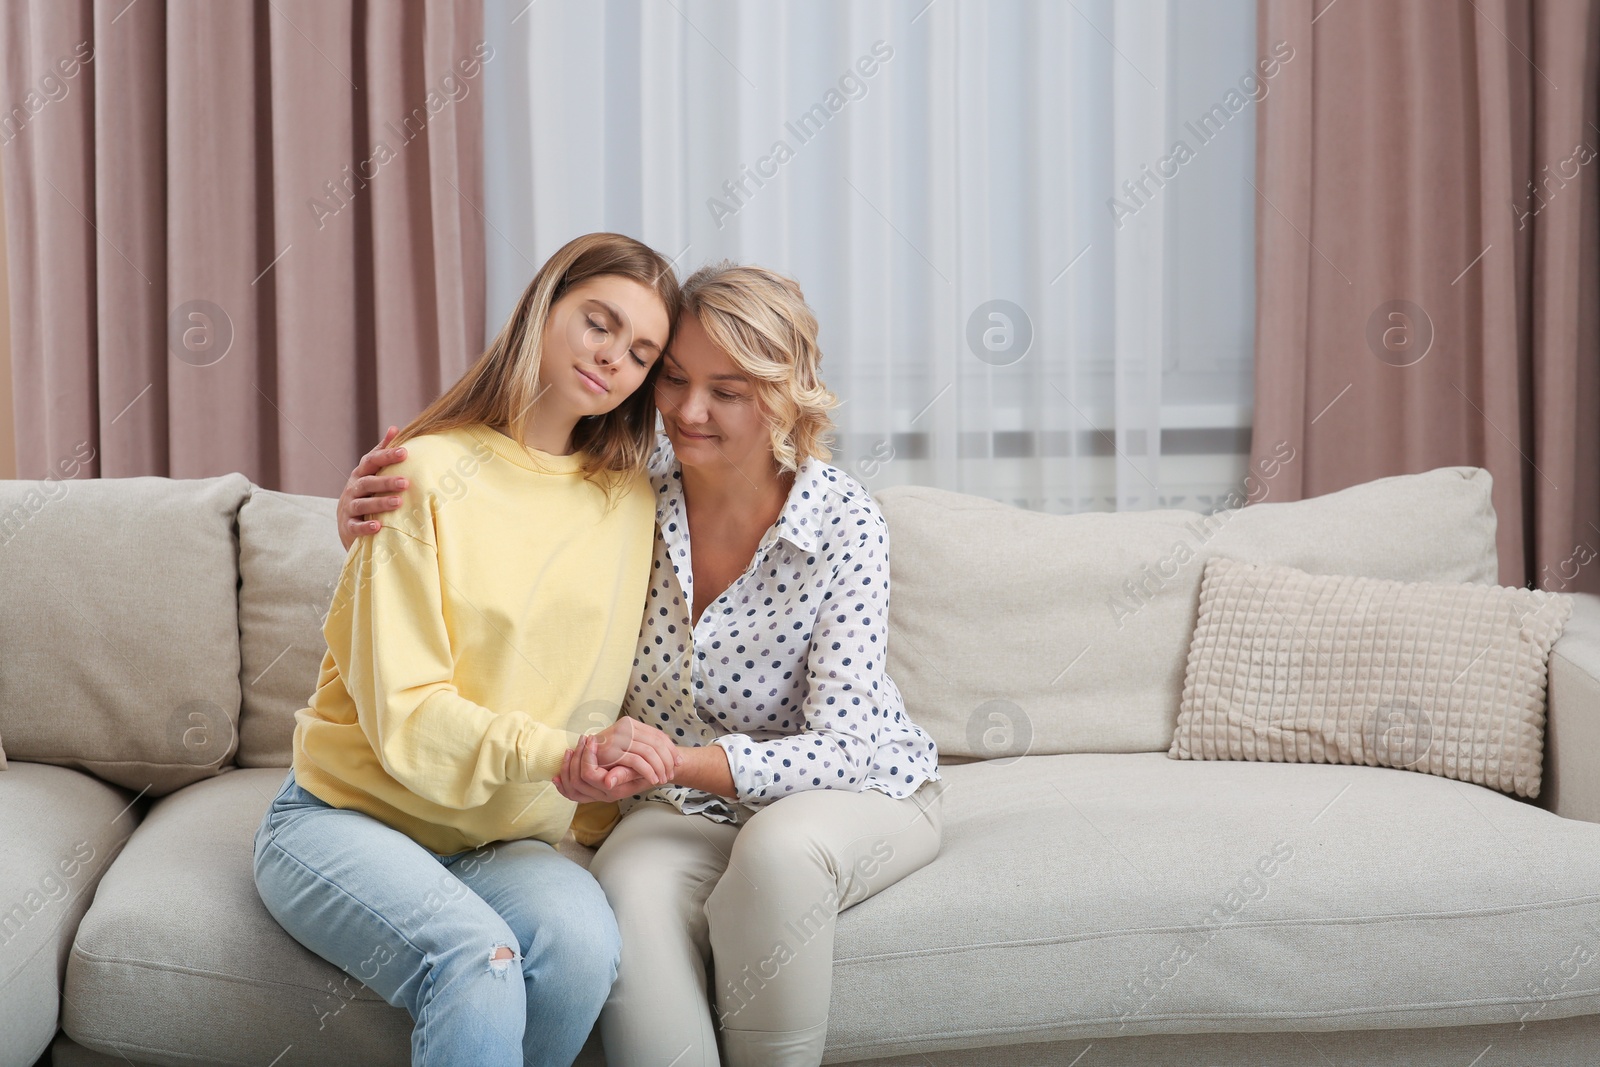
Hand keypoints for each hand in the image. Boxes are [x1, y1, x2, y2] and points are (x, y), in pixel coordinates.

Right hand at [338, 426, 408, 549]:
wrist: (348, 525)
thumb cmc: (366, 494)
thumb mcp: (371, 473)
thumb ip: (382, 453)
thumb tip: (395, 428)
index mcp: (361, 474)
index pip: (372, 461)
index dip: (387, 456)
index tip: (405, 452)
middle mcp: (353, 489)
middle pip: (368, 482)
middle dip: (386, 482)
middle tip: (406, 482)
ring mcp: (348, 507)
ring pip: (362, 504)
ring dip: (380, 502)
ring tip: (398, 502)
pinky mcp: (348, 526)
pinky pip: (355, 526)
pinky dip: (366, 526)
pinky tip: (378, 526)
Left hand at [553, 735, 655, 802]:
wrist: (655, 777)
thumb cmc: (649, 773)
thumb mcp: (640, 772)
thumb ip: (624, 774)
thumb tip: (608, 781)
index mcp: (612, 790)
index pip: (588, 775)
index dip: (586, 757)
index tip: (591, 739)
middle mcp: (601, 795)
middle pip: (576, 781)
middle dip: (574, 759)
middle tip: (582, 739)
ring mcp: (594, 796)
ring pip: (571, 788)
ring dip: (566, 767)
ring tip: (572, 749)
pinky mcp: (590, 793)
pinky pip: (570, 794)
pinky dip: (563, 784)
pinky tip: (559, 775)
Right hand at [590, 718, 680, 786]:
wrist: (586, 757)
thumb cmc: (612, 756)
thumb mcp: (633, 750)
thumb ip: (651, 750)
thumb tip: (680, 760)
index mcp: (631, 723)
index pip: (658, 735)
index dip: (671, 751)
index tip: (678, 763)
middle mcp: (625, 726)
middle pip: (657, 743)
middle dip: (667, 761)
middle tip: (670, 775)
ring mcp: (618, 736)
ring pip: (649, 752)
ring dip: (659, 768)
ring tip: (661, 779)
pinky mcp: (612, 750)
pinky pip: (637, 761)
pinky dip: (648, 771)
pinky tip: (652, 779)